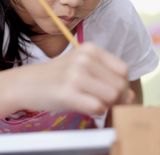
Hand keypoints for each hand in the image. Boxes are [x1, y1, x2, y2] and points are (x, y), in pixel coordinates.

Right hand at [14, 42, 132, 114]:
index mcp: (90, 48)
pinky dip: (95, 111)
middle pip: (119, 85)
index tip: (112, 93)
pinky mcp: (67, 92)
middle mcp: (84, 58)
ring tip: (92, 102)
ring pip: (111, 96)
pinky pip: (97, 107)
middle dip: (116, 98)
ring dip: (106, 105)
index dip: (122, 85)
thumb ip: (107, 76)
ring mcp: (75, 75)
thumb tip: (131, 96)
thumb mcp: (83, 66)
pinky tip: (84, 107)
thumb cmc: (59, 75)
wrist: (28, 83)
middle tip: (102, 101)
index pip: (123, 70)